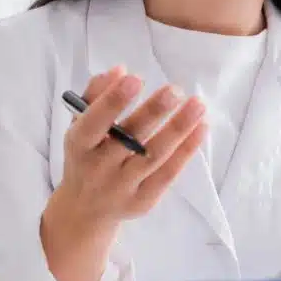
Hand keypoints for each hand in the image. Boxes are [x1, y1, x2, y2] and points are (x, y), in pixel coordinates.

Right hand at [46, 65, 207, 232]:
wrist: (84, 210)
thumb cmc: (85, 156)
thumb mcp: (79, 125)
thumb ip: (94, 95)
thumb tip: (119, 70)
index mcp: (79, 145)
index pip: (93, 123)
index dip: (113, 102)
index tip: (135, 78)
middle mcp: (98, 169)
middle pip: (129, 139)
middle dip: (153, 113)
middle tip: (175, 90)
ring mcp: (122, 187)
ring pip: (154, 156)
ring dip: (178, 129)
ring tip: (197, 105)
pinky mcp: (143, 201)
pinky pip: (168, 173)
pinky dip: (186, 150)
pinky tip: (201, 127)